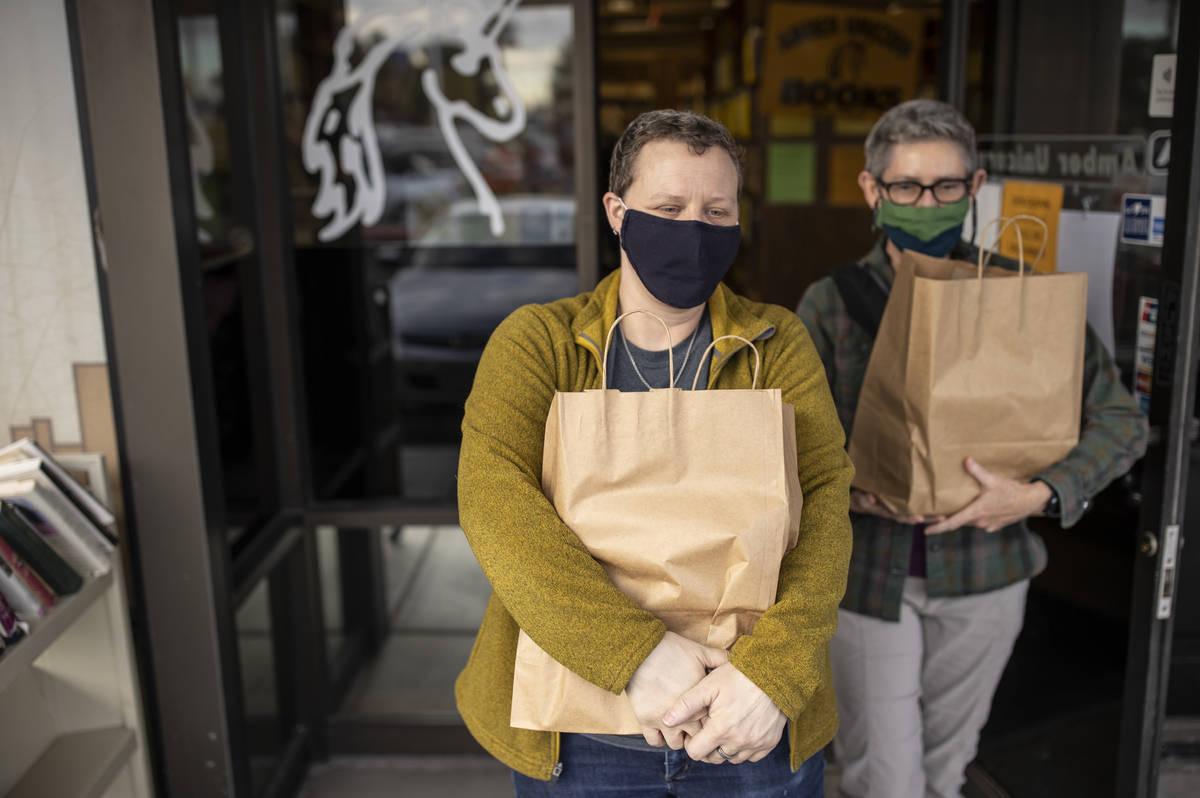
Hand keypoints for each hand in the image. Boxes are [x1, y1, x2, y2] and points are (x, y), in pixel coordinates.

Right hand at [626, 631, 728, 748]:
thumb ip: (718, 658)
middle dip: (697, 734)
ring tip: (678, 727)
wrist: (639, 650)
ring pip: (676, 744)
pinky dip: (659, 738)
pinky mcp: (646, 721)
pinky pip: (655, 742)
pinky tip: (661, 728)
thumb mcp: (698, 651)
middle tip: (694, 725)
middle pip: (697, 737)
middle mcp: (685, 716)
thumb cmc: (670, 649)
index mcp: (700, 701)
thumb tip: (733, 659)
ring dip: (678, 737)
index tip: (709, 716)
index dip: (712, 720)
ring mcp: (664, 720)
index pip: (714, 722)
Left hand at [662, 663, 786, 764]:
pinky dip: (744, 747)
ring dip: (725, 747)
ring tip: (725, 727)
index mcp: (720, 729)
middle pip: (714, 759)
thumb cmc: (739, 676)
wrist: (775, 673)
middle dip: (707, 747)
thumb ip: (686, 705)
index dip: (691, 743)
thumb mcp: (709, 685)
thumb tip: (666, 720)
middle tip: (709, 728)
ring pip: (732, 758)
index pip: (695, 753)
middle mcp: (738, 741)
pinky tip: (741, 730)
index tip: (694, 731)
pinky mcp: (769, 743)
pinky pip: (752, 756)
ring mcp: (755, 744)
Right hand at [850, 489, 942, 524]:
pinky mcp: (905, 503)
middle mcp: (897, 512)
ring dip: (931, 514)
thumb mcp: (860, 499)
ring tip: (945, 514)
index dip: (910, 518)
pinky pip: (918, 506)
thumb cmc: (861, 498)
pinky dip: (928, 508)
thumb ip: (864, 499)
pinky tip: (940, 503)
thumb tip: (871, 498)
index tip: (920, 519)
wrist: (863, 499)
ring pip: (919, 512)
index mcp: (888, 512)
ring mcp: (901, 508)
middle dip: (928, 518)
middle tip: (942, 518)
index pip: (901, 516)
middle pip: (915, 516)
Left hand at [925, 457, 1051, 533]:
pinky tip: (973, 509)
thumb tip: (966, 460)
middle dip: (947, 520)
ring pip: (969, 522)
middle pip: (959, 522)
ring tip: (953, 510)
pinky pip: (980, 522)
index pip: (952, 523)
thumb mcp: (993, 480)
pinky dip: (974, 517)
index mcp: (976, 513)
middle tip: (934, 516)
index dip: (938, 528)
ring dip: (962, 517)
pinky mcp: (995, 525)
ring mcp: (988, 526)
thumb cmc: (1012, 492)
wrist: (1031, 501)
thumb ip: (978, 472)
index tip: (925, 531)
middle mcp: (980, 522)